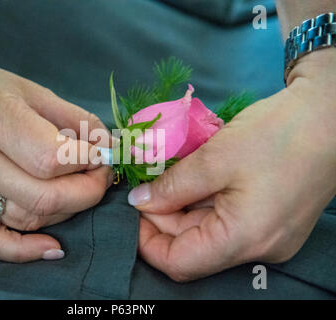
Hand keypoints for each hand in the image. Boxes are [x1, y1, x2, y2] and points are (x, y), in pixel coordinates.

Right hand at [0, 49, 111, 261]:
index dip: (89, 161)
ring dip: (67, 209)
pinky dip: (24, 251)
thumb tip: (109, 147)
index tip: (101, 154)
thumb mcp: (31, 90)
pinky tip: (52, 247)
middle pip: (46, 196)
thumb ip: (75, 119)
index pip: (53, 158)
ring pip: (30, 217)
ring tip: (77, 187)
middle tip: (100, 175)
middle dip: (88, 191)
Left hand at [128, 49, 335, 280]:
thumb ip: (171, 186)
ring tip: (171, 175)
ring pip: (208, 233)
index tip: (134, 208)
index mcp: (244, 239)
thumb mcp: (213, 159)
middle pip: (192, 246)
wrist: (329, 114)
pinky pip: (227, 221)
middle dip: (163, 217)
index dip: (147, 240)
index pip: (178, 262)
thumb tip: (140, 202)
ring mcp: (268, 236)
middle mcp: (258, 248)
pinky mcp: (272, 221)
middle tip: (149, 183)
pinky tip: (195, 178)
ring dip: (183, 207)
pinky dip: (204, 202)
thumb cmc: (276, 134)